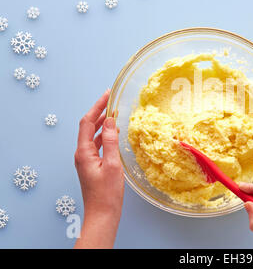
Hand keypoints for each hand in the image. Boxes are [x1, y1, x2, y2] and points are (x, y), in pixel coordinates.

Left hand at [74, 90, 123, 248]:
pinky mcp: (92, 166)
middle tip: (112, 100)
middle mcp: (82, 154)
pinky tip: (113, 134)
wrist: (102, 214)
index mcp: (83, 152)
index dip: (97, 106)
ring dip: (102, 123)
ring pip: (92, 135)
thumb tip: (110, 121)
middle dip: (99, 112)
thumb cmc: (107, 193)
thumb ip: (111, 141)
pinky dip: (104, 136)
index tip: (107, 95)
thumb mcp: (112, 165)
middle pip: (88, 127)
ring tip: (114, 113)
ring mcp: (86, 160)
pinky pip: (97, 145)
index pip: (87, 122)